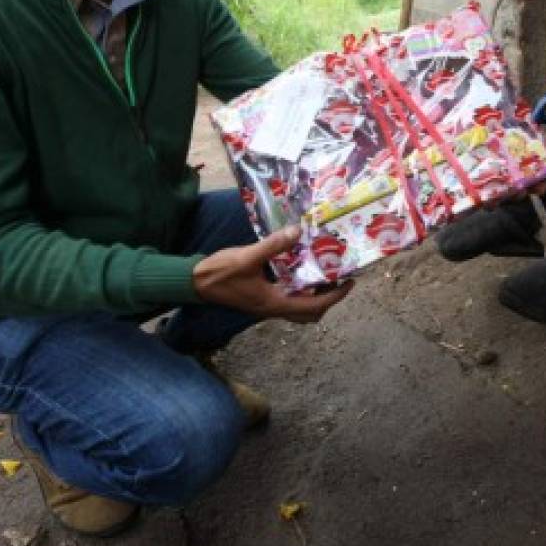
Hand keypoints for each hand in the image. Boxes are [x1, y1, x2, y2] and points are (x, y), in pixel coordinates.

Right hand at [192, 225, 352, 322]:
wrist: (195, 283)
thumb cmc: (220, 272)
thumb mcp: (248, 256)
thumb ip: (273, 245)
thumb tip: (298, 231)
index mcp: (274, 304)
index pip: (314, 307)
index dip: (335, 297)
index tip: (350, 283)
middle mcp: (273, 309)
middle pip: (310, 314)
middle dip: (328, 299)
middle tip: (338, 279)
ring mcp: (267, 306)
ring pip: (299, 309)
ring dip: (314, 296)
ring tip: (324, 274)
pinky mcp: (261, 299)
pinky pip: (288, 299)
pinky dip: (299, 290)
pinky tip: (299, 270)